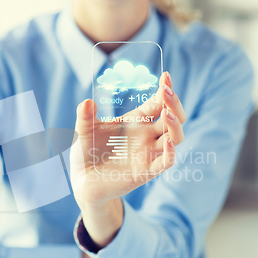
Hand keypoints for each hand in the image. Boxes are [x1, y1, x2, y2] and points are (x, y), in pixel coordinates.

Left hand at [70, 72, 185, 246]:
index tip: (166, 77)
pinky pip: (165, 162)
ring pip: (175, 137)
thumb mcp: (83, 131)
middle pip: (173, 118)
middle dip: (175, 104)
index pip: (158, 103)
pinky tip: (168, 143)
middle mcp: (147, 136)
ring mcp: (148, 153)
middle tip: (168, 92)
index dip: (165, 90)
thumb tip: (86, 102)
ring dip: (175, 125)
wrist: (82, 180)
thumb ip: (84, 117)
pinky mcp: (145, 171)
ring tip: (167, 113)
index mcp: (136, 121)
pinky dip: (170, 153)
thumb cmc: (86, 152)